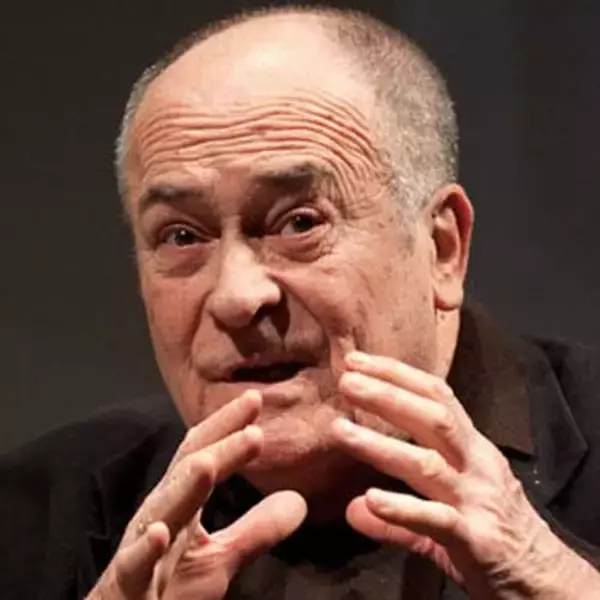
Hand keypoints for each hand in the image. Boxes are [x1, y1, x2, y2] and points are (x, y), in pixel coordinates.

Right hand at [86, 391, 306, 599]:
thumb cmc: (167, 591)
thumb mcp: (220, 558)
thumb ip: (257, 529)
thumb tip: (299, 501)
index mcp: (181, 506)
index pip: (203, 455)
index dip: (228, 427)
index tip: (256, 398)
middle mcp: (159, 518)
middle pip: (188, 470)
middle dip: (218, 441)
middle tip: (249, 410)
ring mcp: (140, 550)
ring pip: (162, 510)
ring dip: (185, 486)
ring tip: (208, 463)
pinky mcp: (126, 587)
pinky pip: (134, 566)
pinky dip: (146, 549)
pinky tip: (162, 533)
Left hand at [332, 351, 599, 598]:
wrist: (546, 583)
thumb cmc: (494, 537)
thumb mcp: (446, 514)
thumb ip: (397, 514)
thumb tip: (352, 508)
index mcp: (471, 448)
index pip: (436, 397)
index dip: (397, 375)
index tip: (358, 361)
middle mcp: (476, 465)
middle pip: (433, 419)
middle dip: (388, 395)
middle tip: (346, 380)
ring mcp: (477, 500)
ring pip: (427, 463)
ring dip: (381, 445)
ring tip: (341, 431)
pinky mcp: (477, 539)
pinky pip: (436, 519)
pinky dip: (403, 508)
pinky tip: (370, 499)